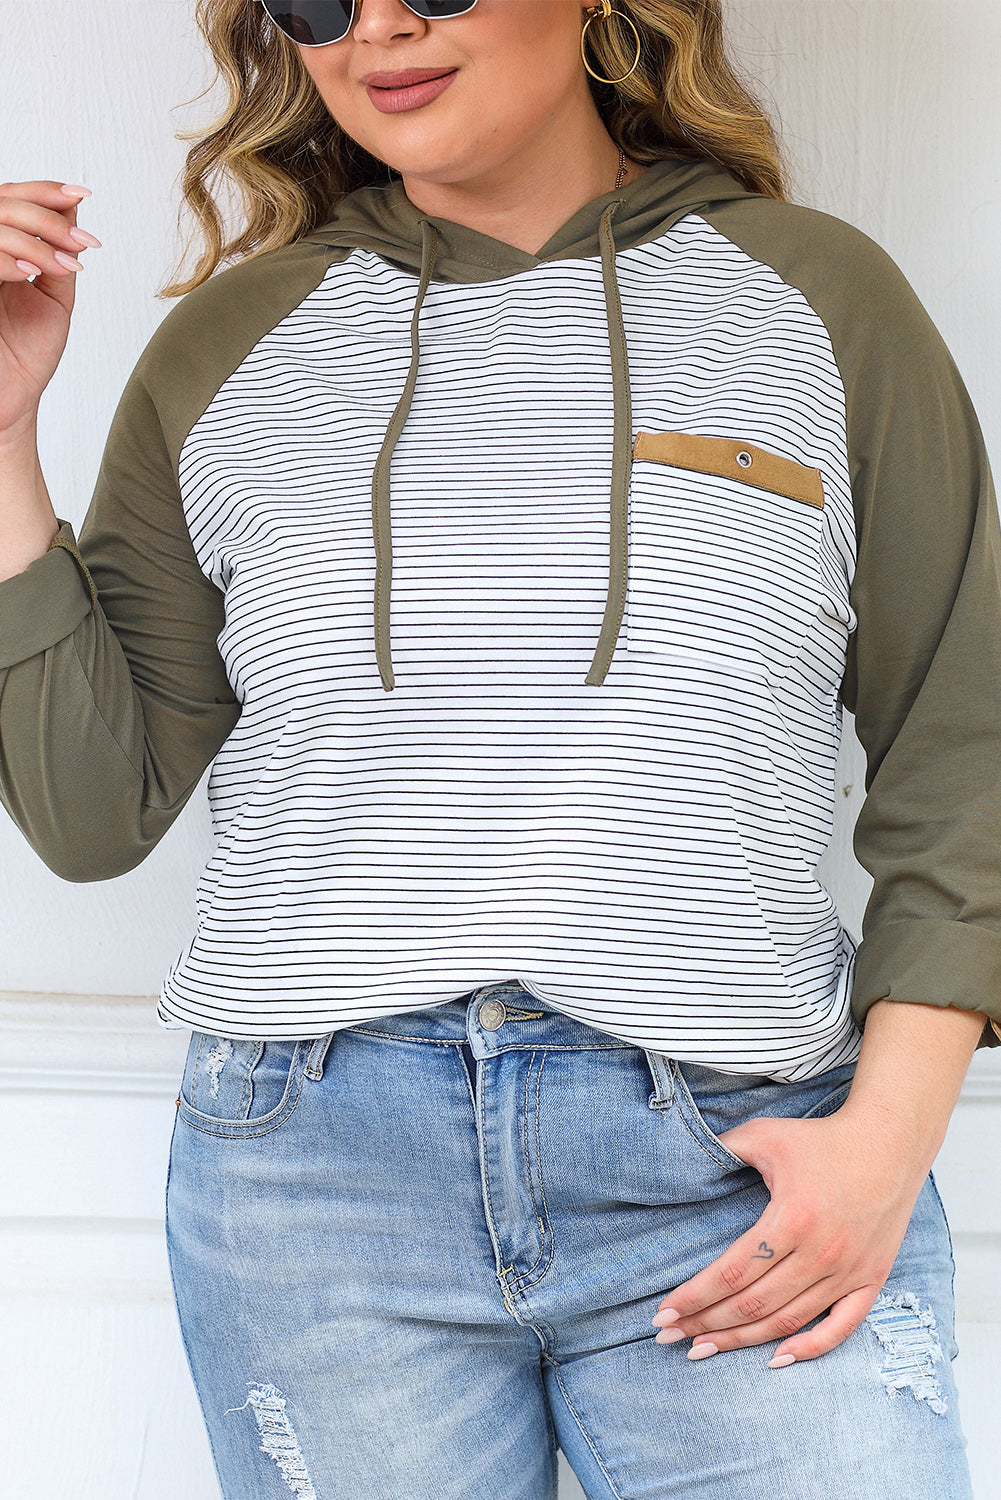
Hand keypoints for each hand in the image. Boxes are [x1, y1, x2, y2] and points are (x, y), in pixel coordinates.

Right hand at [0, 180, 99, 437]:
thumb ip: (59, 254)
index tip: (81, 194)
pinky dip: (5, 261)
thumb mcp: (54, 297)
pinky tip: (31, 272)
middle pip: (2, 205)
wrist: (10, 401)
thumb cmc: (26, 355)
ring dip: (34, 241)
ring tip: (66, 264)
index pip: (11, 200)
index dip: (43, 191)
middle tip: (81, 240)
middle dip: (46, 217)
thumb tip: (73, 210)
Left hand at [651, 1106, 928, 1366]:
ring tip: (703, 1349)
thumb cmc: (822, 1139)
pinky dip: (808, 1349)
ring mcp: (848, 1271)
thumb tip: (686, 1161)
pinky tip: (775, 1360)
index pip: (731, 1273)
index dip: (694, 1298)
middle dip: (705, 1324)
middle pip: (753, 1304)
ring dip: (741, 1341)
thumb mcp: (766, 1134)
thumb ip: (725, 1149)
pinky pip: (840, 1328)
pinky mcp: (871, 1279)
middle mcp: (820, 1253)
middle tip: (669, 1336)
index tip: (662, 1313)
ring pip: (787, 1321)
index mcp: (791, 1219)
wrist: (889, 1143)